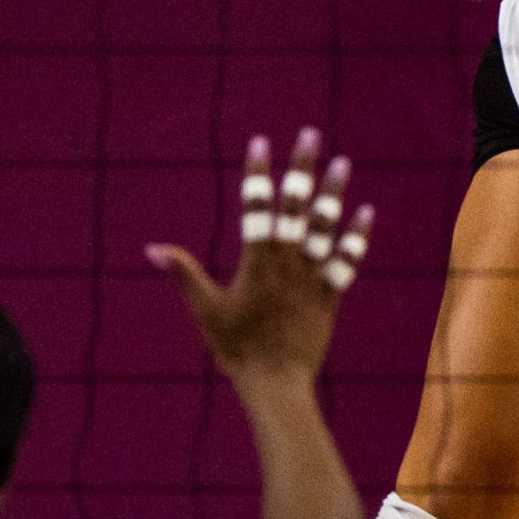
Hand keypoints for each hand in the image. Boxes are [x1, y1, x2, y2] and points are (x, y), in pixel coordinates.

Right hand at [148, 129, 373, 382]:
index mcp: (255, 262)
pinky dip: (356, 238)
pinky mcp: (329, 295)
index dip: (257, 174)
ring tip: (343, 163)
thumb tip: (152, 249)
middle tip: (310, 135)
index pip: (256, 208)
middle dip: (302, 169)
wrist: (275, 384)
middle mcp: (286, 263)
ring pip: (325, 228)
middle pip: (296, 207)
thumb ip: (184, 274)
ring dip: (333, 194)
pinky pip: (346, 262)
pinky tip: (366, 212)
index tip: (261, 143)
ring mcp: (310, 277)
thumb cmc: (236, 348)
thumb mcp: (205, 310)